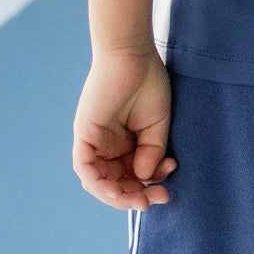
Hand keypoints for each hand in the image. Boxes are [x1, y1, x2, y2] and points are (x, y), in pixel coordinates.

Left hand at [73, 49, 177, 210]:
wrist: (132, 54)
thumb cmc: (147, 80)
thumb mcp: (157, 122)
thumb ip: (152, 151)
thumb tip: (145, 177)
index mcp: (124, 141)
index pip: (133, 174)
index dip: (149, 185)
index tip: (168, 185)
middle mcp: (106, 145)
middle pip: (116, 182)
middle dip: (136, 195)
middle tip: (159, 198)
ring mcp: (93, 142)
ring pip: (99, 182)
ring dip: (119, 196)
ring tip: (141, 199)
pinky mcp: (84, 136)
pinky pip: (86, 169)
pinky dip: (99, 185)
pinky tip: (118, 191)